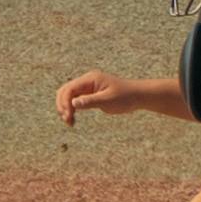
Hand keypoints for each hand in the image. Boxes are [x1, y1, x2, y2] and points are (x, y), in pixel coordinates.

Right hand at [53, 70, 179, 126]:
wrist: (137, 96)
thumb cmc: (125, 97)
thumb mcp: (108, 101)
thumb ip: (90, 101)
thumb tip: (73, 104)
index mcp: (90, 79)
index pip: (70, 89)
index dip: (65, 102)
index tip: (68, 116)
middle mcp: (87, 81)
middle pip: (65, 91)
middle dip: (62, 105)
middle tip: (67, 121)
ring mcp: (87, 87)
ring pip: (68, 96)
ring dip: (65, 108)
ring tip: (69, 122)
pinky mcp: (89, 94)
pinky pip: (75, 100)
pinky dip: (71, 109)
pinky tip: (73, 119)